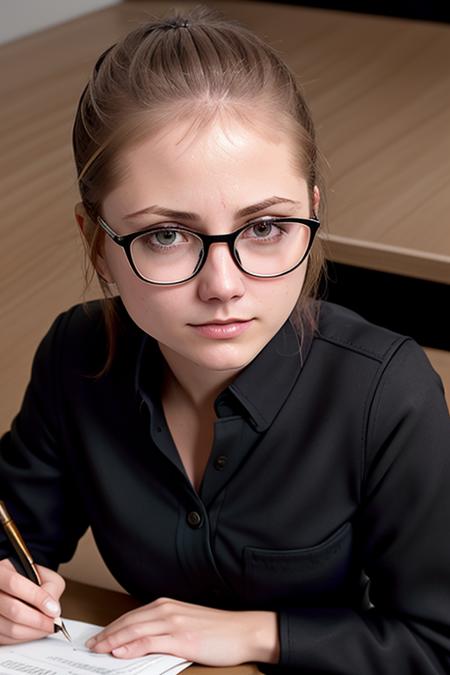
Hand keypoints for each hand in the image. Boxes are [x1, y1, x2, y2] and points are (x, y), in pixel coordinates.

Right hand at [0, 557, 64, 643]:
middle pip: (13, 610)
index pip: (15, 584)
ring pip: (10, 628)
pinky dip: (25, 638)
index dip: (37, 598)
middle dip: (39, 620)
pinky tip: (35, 631)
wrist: (15, 585)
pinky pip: (7, 638)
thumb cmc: (30, 580)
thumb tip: (52, 609)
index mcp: (1, 572)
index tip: (54, 609)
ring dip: (33, 632)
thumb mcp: (43, 575)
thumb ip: (50, 587)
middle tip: (54, 623)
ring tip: (47, 628)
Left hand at [87, 597, 279, 664]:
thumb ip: (164, 629)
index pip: (132, 616)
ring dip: (112, 640)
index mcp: (168, 605)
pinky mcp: (180, 638)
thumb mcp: (186, 625)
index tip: (99, 636)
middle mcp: (167, 610)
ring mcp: (173, 623)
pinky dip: (131, 646)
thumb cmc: (218, 630)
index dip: (113, 627)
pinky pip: (149, 641)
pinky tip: (119, 652)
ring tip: (97, 648)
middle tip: (90, 644)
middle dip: (107, 633)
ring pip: (134, 630)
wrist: (243, 631)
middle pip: (129, 622)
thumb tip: (141, 640)